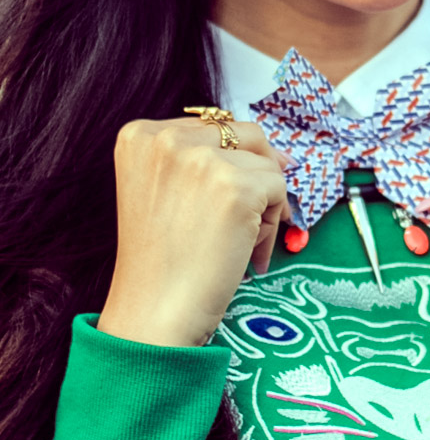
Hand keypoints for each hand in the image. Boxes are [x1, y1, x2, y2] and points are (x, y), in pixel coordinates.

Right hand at [98, 116, 290, 346]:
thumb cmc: (160, 266)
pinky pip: (279, 189)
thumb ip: (194, 164)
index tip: (238, 197)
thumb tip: (272, 153)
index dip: (235, 160)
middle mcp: (166, 138)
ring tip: (249, 246)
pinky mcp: (235, 187)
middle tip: (261, 215)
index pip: (210, 127)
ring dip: (268, 205)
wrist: (153, 312)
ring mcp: (202, 160)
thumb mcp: (160, 194)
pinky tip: (253, 255)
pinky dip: (275, 224)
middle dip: (260, 173)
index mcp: (140, 136)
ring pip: (266, 164)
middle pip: (244, 134)